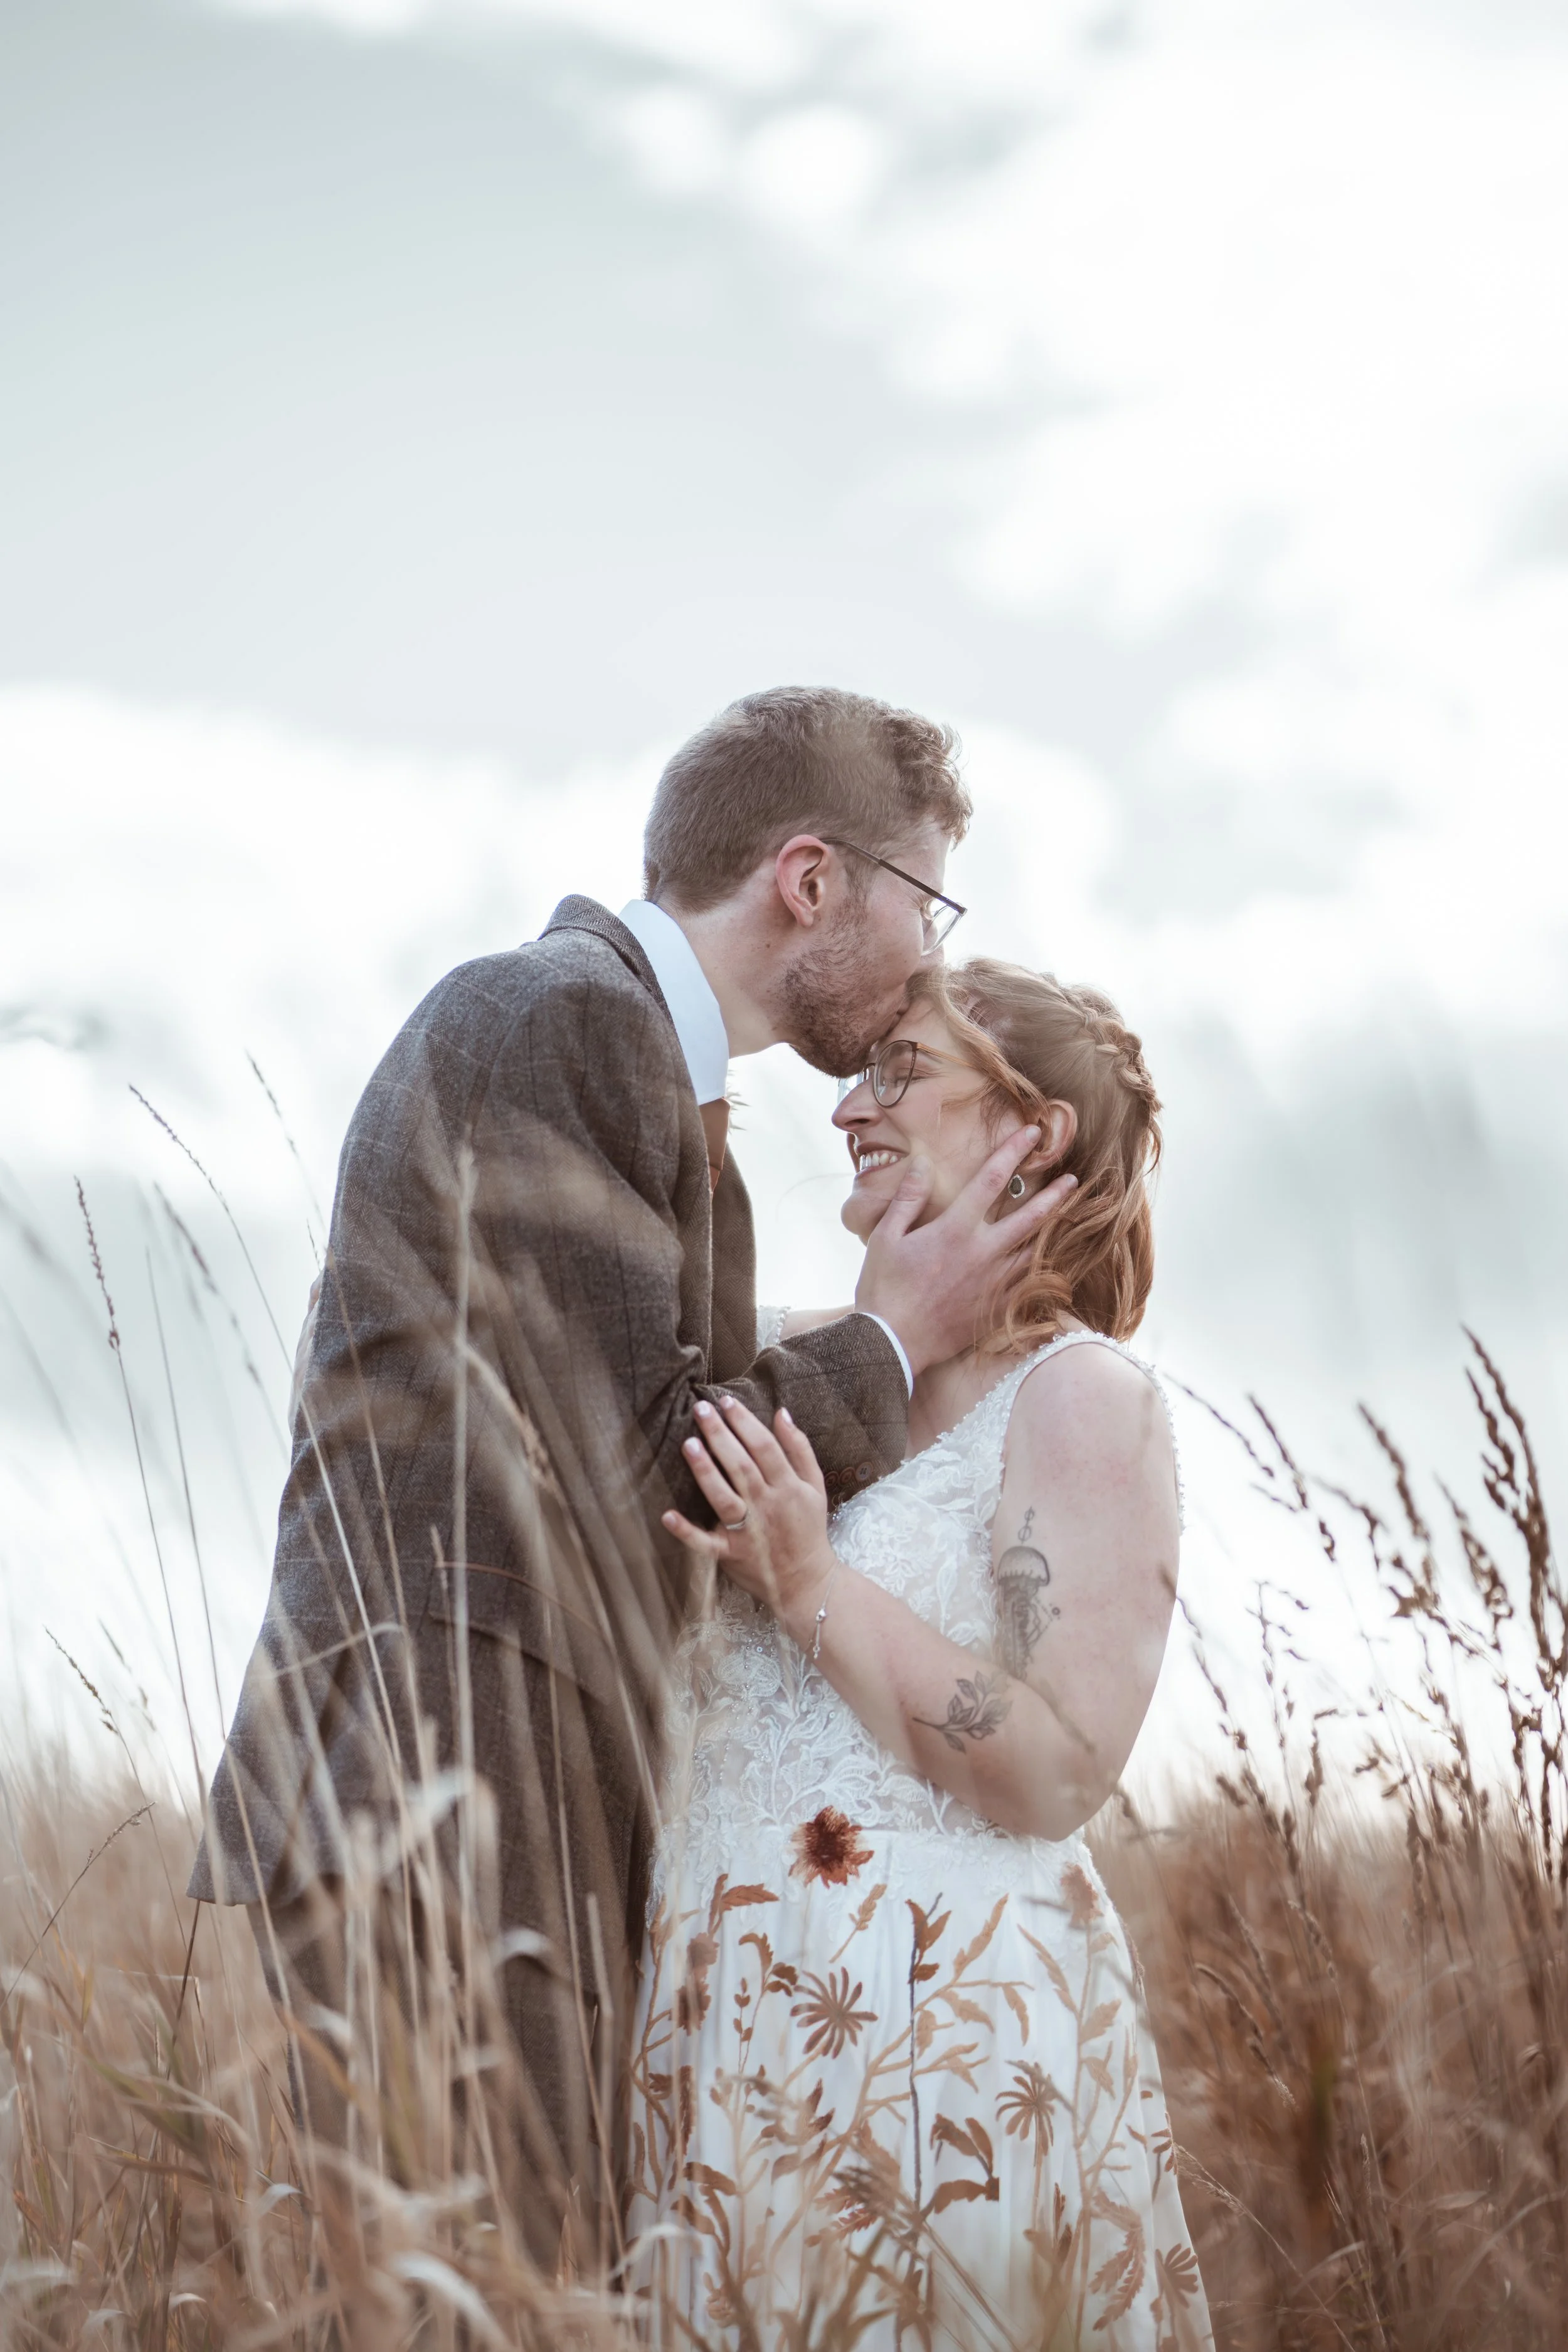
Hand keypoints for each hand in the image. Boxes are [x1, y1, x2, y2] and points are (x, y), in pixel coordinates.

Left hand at [663, 1395, 836, 1644]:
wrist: (808, 1582)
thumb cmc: (809, 1529)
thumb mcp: (815, 1486)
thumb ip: (800, 1449)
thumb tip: (781, 1413)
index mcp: (788, 1487)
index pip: (764, 1447)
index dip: (745, 1422)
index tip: (726, 1402)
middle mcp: (768, 1506)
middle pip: (742, 1465)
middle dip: (721, 1435)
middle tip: (701, 1409)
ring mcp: (748, 1532)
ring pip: (724, 1497)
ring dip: (706, 1471)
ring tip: (689, 1444)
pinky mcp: (731, 1555)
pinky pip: (706, 1543)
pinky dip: (687, 1531)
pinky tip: (668, 1515)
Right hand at [853, 1126, 1077, 1375]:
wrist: (892, 1344)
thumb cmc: (884, 1289)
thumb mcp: (886, 1237)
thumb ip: (909, 1198)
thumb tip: (924, 1162)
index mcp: (954, 1229)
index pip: (991, 1179)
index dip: (1013, 1151)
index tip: (1032, 1133)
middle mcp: (982, 1253)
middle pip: (1030, 1216)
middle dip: (1054, 1195)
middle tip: (1073, 1179)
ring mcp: (993, 1283)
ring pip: (1036, 1250)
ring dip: (1055, 1231)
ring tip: (1070, 1218)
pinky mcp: (996, 1308)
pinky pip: (1030, 1284)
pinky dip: (1045, 1269)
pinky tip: (1053, 1262)